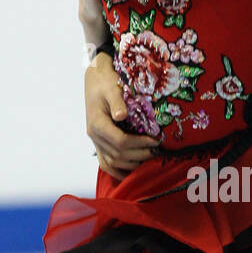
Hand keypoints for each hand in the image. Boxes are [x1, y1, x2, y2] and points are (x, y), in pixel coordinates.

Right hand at [85, 53, 158, 176]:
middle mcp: (94, 136)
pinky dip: (118, 171)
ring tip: (149, 157)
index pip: (121, 142)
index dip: (140, 144)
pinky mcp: (98, 143)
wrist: (95, 80)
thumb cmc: (105, 81)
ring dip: (132, 164)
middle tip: (157, 150)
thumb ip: (117, 102)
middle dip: (140, 154)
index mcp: (97, 123)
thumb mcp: (112, 88)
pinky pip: (105, 164)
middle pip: (119, 155)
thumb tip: (121, 116)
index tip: (156, 141)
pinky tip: (132, 173)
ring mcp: (95, 141)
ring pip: (112, 163)